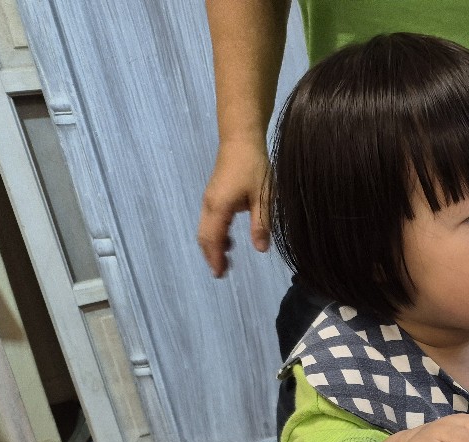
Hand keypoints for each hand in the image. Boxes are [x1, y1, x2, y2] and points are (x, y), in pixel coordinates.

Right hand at [197, 139, 270, 277]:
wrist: (240, 140)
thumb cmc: (254, 167)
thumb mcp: (263, 197)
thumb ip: (261, 224)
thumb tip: (260, 249)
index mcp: (219, 207)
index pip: (213, 239)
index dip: (215, 258)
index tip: (220, 274)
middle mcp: (209, 205)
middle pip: (204, 237)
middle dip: (211, 256)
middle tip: (222, 273)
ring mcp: (209, 200)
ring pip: (205, 229)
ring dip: (213, 246)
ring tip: (225, 261)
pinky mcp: (213, 196)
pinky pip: (209, 221)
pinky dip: (215, 234)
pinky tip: (228, 241)